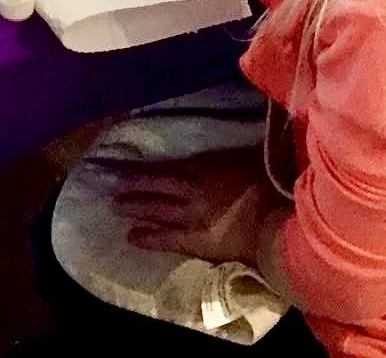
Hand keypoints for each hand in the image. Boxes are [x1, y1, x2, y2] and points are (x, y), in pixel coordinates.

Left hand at [113, 148, 272, 264]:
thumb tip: (230, 142)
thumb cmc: (270, 189)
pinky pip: (167, 239)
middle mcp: (191, 190)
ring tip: (115, 207)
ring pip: (157, 210)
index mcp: (204, 168)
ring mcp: (191, 217)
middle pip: (156, 186)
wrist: (275, 226)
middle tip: (111, 185)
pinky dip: (149, 237)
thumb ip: (234, 154)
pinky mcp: (196, 242)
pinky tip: (132, 237)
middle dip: (133, 185)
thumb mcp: (253, 159)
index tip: (122, 166)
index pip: (166, 167)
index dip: (143, 168)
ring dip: (135, 208)